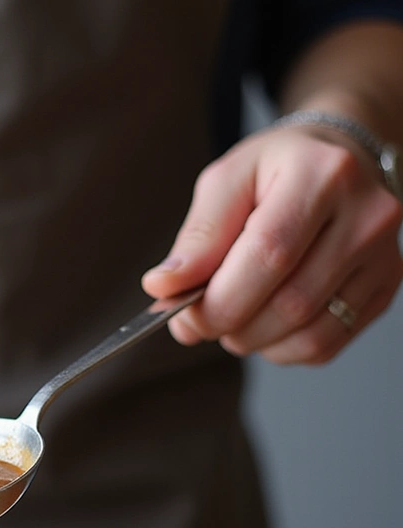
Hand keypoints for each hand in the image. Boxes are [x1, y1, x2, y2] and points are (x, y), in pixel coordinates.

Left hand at [142, 122, 402, 364]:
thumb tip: (163, 287)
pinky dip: (281, 349)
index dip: (218, 301)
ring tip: (233, 317)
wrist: (335, 161)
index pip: (267, 257)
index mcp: (322, 175)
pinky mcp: (384, 287)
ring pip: (308, 333)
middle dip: (230, 325)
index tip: (184, 316)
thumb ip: (196, 238)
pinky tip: (265, 323)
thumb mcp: (225, 183)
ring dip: (253, 341)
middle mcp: (367, 215)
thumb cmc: (274, 172)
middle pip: (290, 303)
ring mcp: (383, 255)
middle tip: (202, 320)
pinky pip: (324, 345)